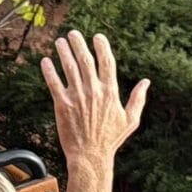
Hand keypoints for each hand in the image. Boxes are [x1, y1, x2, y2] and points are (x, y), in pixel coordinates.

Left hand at [41, 31, 147, 172]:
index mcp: (111, 92)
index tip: (97, 36)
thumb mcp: (130, 120)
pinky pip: (54, 83)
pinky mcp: (62, 105)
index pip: (107, 62)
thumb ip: (138, 99)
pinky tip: (45, 61)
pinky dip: (49, 71)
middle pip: (86, 60)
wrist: (91, 157)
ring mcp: (77, 97)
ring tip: (59, 41)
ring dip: (64, 52)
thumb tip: (147, 82)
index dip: (102, 46)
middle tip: (73, 33)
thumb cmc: (110, 140)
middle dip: (79, 44)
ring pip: (69, 68)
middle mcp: (94, 91)